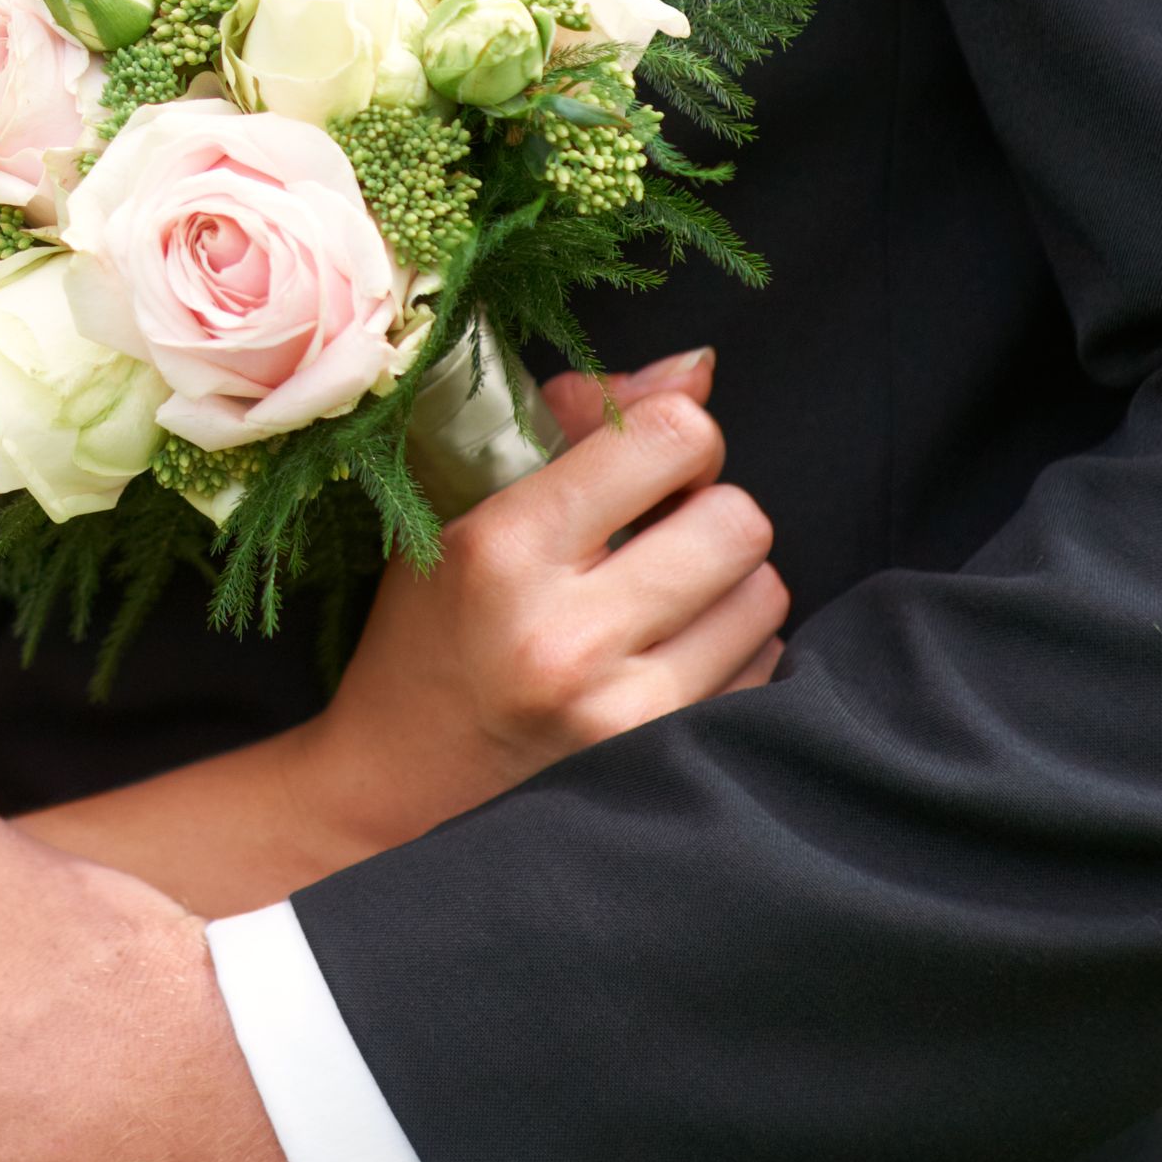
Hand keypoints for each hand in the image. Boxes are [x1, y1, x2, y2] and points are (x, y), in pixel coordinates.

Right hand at [309, 350, 785, 862]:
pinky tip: (671, 658)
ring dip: (729, 584)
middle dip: (709, 510)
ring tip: (665, 599)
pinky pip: (765, 671)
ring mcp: (620, 711)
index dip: (676, 433)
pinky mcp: (661, 764)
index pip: (667, 437)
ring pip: (763, 595)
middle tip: (662, 532)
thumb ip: (574, 426)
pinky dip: (735, 651)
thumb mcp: (463, 511)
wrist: (397, 794)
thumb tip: (700, 367)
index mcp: (501, 548)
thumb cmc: (429, 635)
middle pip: (737, 518)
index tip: (648, 461)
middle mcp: (565, 633)